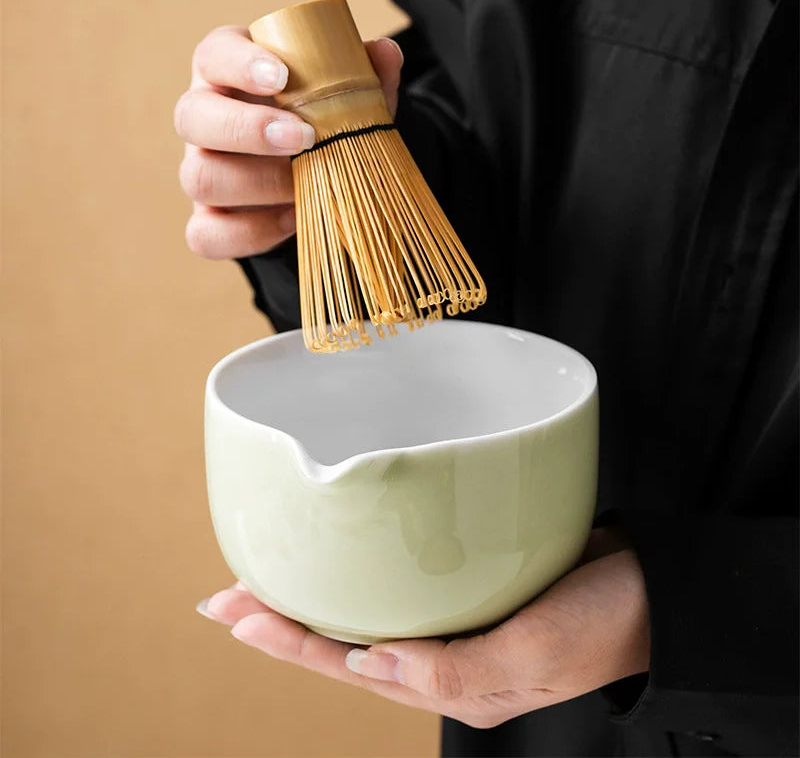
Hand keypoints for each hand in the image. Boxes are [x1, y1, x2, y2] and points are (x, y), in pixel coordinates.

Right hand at [174, 25, 403, 259]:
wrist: (310, 177)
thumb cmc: (317, 122)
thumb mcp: (342, 95)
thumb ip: (362, 76)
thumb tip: (387, 54)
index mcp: (227, 73)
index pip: (215, 55)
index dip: (240, 64)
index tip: (282, 76)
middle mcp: (203, 119)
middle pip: (191, 117)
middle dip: (247, 128)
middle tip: (303, 137)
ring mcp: (201, 170)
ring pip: (199, 177)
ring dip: (257, 185)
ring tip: (305, 185)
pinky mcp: (207, 220)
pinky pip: (206, 234)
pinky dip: (251, 232)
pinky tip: (291, 220)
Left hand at [197, 530, 649, 727]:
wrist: (650, 594)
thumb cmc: (603, 624)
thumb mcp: (534, 653)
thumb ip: (456, 668)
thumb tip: (375, 664)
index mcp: (451, 683)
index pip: (350, 665)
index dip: (289, 640)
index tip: (237, 614)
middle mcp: (443, 657)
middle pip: (345, 642)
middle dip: (284, 622)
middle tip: (227, 596)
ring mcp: (456, 625)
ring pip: (368, 615)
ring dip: (318, 599)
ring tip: (269, 581)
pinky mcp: (471, 590)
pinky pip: (403, 588)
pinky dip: (365, 576)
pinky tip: (348, 560)